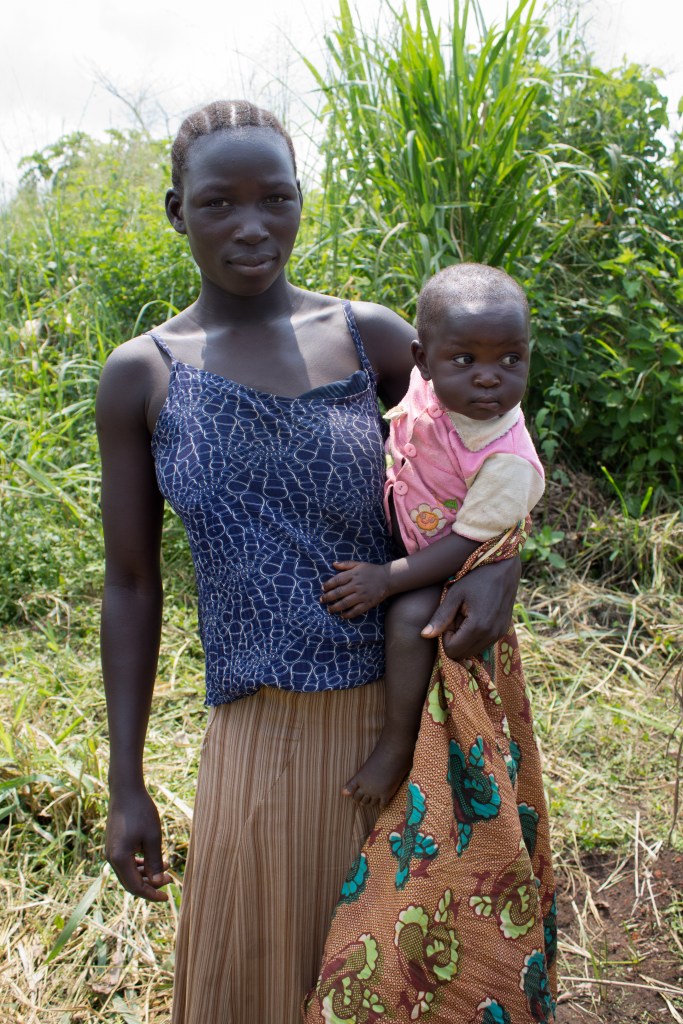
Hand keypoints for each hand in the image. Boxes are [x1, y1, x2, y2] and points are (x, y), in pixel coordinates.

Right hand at [105, 786, 171, 901]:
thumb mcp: (153, 838)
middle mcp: (111, 857)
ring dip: (146, 873)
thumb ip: (154, 862)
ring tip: (166, 867)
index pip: (135, 887)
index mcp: (119, 859)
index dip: (151, 894)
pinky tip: (153, 859)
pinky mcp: (114, 843)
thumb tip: (158, 883)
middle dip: (151, 884)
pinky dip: (140, 864)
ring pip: (129, 872)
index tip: (167, 898)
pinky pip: (126, 861)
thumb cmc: (141, 812)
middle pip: (131, 881)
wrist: (125, 790)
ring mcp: (111, 850)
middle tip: (170, 880)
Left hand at [321, 561, 390, 616]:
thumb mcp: (359, 564)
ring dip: (335, 607)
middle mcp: (356, 585)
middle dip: (328, 597)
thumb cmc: (372, 571)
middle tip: (322, 600)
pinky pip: (356, 611)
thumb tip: (333, 564)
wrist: (388, 578)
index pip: (337, 580)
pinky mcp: (367, 603)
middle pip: (338, 593)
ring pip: (345, 603)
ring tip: (329, 609)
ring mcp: (362, 595)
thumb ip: (346, 564)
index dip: (328, 585)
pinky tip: (342, 615)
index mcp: (353, 575)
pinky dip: (348, 614)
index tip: (322, 588)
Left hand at [421, 556, 520, 659]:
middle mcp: (491, 635)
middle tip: (456, 617)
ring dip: (465, 639)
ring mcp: (499, 634)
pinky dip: (475, 637)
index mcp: (477, 627)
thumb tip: (424, 635)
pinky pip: (483, 644)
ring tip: (465, 616)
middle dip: (454, 640)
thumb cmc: (475, 577)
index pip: (452, 650)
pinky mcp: (503, 631)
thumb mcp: (454, 594)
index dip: (445, 637)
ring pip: (473, 651)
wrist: (503, 567)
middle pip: (463, 654)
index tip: (448, 619)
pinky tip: (475, 617)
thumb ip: (441, 617)